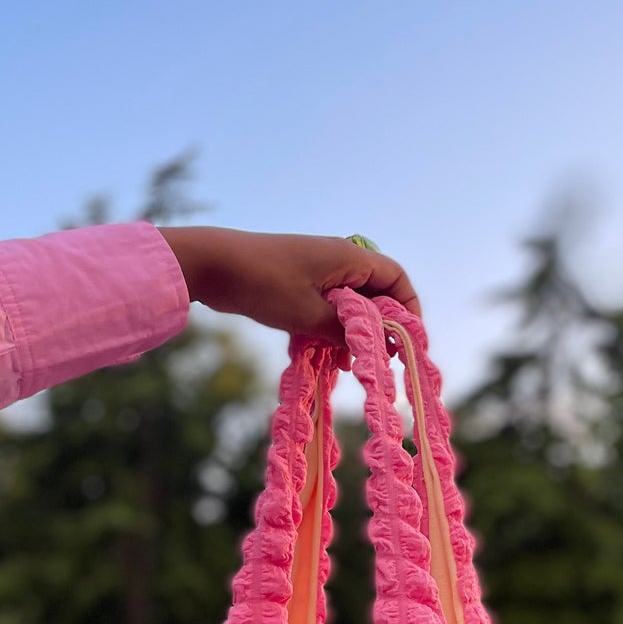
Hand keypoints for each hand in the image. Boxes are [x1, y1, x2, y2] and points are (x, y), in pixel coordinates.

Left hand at [159, 227, 418, 341]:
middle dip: (379, 328)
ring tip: (346, 364)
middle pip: (376, 294)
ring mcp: (317, 271)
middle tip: (378, 359)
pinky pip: (326, 308)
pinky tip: (324, 356)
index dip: (408, 309)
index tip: (407, 341)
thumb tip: (371, 348)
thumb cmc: (264, 285)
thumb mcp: (309, 316)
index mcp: (349, 259)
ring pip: (350, 305)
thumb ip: (345, 333)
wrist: (214, 265)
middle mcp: (338, 261)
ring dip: (352, 335)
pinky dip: (330, 331)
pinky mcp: (298, 283)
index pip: (397, 279)